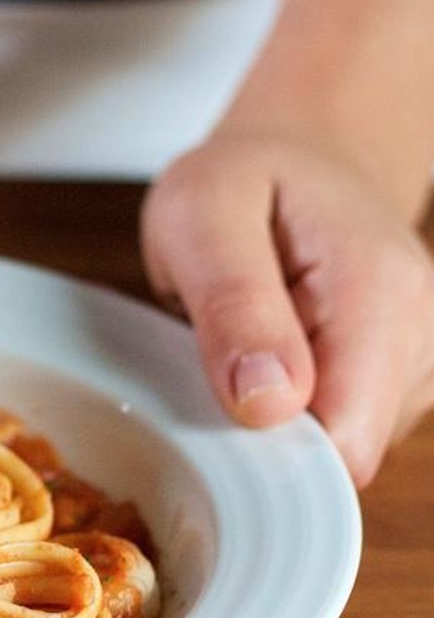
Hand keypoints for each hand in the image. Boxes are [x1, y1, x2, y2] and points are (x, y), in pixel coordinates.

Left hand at [141, 131, 433, 486]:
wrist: (297, 159)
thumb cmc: (244, 182)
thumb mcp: (204, 214)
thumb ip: (234, 304)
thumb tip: (267, 404)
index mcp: (381, 295)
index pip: (346, 440)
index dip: (270, 449)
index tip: (216, 404)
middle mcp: (419, 338)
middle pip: (340, 459)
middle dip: (267, 434)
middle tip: (220, 356)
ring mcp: (413, 366)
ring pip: (334, 455)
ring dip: (274, 420)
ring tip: (246, 343)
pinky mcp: (393, 386)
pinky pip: (331, 436)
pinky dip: (288, 412)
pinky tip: (271, 359)